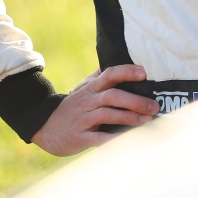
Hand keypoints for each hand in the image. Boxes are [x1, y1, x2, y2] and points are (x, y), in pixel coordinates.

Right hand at [31, 64, 158, 155]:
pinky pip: (97, 138)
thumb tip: (122, 57)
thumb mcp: (86, 87)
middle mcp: (88, 101)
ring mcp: (82, 119)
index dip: (126, 72)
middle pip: (112, 96)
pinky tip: (127, 140)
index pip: (109, 74)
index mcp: (91, 87)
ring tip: (147, 120)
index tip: (144, 73)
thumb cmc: (74, 106)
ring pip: (107, 115)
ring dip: (129, 118)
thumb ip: (102, 76)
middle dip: (135, 101)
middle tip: (154, 106)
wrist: (44, 126)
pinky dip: (112, 139)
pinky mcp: (79, 137)